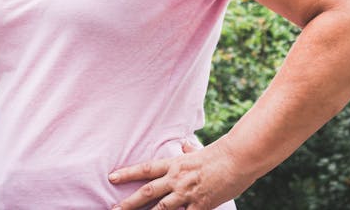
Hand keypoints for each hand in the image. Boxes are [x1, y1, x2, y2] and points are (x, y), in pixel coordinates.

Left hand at [109, 139, 249, 209]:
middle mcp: (176, 179)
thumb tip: (184, 144)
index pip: (145, 169)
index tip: (112, 177)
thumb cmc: (219, 154)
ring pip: (161, 209)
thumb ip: (188, 150)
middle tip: (114, 209)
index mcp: (174, 164)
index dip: (127, 173)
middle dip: (129, 202)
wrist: (237, 159)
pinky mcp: (200, 206)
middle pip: (147, 192)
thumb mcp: (199, 150)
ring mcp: (187, 193)